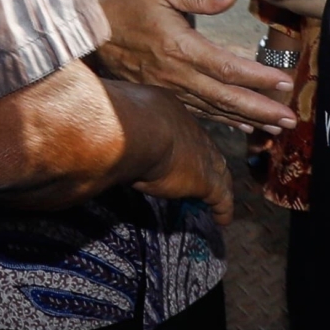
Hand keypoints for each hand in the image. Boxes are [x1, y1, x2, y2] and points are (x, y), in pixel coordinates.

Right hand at [97, 0, 295, 132]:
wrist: (93, 34)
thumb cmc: (131, 6)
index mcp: (181, 48)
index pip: (227, 67)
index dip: (258, 77)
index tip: (285, 83)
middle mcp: (178, 75)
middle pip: (227, 97)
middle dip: (261, 110)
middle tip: (291, 120)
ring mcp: (171, 89)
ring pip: (216, 109)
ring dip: (248, 119)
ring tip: (276, 127)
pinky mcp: (166, 94)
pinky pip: (201, 111)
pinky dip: (225, 120)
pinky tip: (244, 127)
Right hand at [126, 90, 235, 224]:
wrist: (131, 131)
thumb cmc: (115, 121)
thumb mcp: (117, 117)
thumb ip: (118, 126)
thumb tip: (107, 132)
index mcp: (168, 110)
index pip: (181, 130)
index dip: (183, 143)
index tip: (179, 154)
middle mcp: (190, 129)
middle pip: (206, 148)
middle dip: (207, 161)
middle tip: (205, 175)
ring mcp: (202, 155)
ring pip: (219, 171)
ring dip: (219, 183)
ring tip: (220, 196)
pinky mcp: (205, 179)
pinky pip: (220, 196)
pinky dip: (223, 208)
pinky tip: (223, 219)